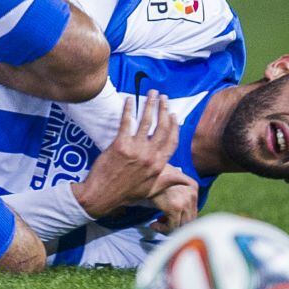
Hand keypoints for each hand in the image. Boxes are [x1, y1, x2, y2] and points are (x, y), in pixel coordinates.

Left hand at [72, 90, 179, 217]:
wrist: (102, 195)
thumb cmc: (125, 194)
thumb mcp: (151, 190)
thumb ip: (168, 180)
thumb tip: (185, 179)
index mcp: (159, 165)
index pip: (172, 141)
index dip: (174, 126)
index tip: (174, 115)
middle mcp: (150, 156)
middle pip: (162, 127)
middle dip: (164, 109)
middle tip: (163, 97)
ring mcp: (136, 150)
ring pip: (147, 121)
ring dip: (150, 104)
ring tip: (152, 93)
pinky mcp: (120, 145)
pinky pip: (127, 122)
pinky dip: (129, 109)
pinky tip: (130, 99)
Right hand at [149, 169, 197, 233]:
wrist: (142, 169)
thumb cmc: (151, 176)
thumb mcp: (167, 182)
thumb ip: (175, 196)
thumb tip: (171, 215)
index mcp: (192, 186)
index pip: (192, 211)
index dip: (180, 218)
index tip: (166, 218)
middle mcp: (192, 194)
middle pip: (189, 220)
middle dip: (175, 224)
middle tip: (160, 223)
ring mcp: (185, 201)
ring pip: (181, 225)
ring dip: (168, 228)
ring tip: (155, 224)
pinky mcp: (175, 207)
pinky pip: (172, 227)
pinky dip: (162, 229)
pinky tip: (153, 225)